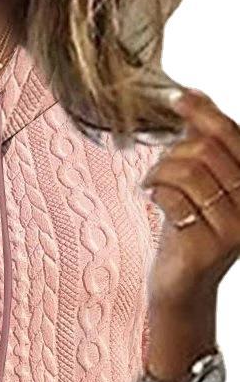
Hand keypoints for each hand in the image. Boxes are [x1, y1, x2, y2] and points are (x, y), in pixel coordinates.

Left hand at [141, 87, 239, 305]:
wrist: (181, 286)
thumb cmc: (187, 232)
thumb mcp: (198, 184)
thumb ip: (200, 145)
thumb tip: (193, 95)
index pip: (232, 136)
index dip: (204, 111)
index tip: (177, 98)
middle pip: (207, 151)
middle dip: (172, 152)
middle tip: (156, 170)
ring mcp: (233, 228)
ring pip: (189, 172)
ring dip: (159, 172)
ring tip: (150, 184)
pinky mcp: (207, 247)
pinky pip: (174, 200)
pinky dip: (155, 193)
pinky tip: (151, 199)